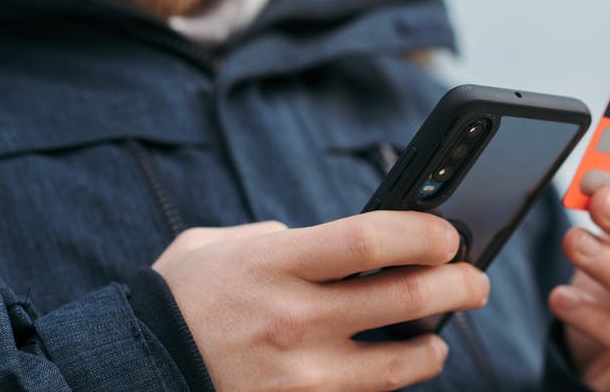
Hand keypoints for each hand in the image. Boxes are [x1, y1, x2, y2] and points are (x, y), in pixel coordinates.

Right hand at [151, 214, 489, 390]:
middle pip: (405, 299)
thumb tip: (337, 245)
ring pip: (399, 363)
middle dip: (459, 286)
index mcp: (274, 264)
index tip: (449, 233)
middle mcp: (292, 319)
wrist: (133, 372)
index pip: (371, 239)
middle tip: (476, 280)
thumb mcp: (219, 246)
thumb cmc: (179, 301)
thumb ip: (279, 237)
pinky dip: (395, 380)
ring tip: (442, 333)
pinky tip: (403, 365)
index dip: (424, 232)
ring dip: (436, 345)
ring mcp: (299, 376)